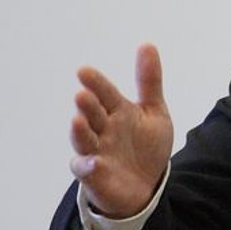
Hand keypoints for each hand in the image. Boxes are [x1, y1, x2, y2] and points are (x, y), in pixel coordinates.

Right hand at [68, 44, 173, 218]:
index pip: (105, 93)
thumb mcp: (153, 112)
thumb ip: (149, 81)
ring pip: (83, 140)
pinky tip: (93, 161)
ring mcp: (97, 151)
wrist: (147, 185)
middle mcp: (103, 129)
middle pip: (92, 114)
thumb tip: (147, 44)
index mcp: (118, 111)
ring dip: (80, 131)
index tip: (84, 71)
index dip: (96, 83)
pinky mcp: (96, 175)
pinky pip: (87, 170)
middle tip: (83, 94)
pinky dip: (87, 166)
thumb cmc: (145, 145)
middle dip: (87, 105)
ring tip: (77, 120)